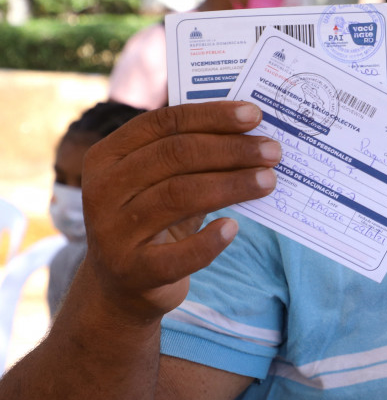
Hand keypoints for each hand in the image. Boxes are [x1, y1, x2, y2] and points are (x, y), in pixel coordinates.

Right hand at [80, 101, 279, 321]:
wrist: (123, 284)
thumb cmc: (156, 218)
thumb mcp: (162, 180)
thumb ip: (194, 155)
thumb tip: (254, 132)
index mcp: (107, 156)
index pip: (163, 123)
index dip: (211, 115)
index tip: (255, 115)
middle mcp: (102, 191)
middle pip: (175, 156)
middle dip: (231, 149)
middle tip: (272, 151)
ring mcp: (113, 233)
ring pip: (179, 196)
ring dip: (232, 185)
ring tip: (269, 180)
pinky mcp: (133, 271)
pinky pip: (178, 254)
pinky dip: (210, 240)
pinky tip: (233, 227)